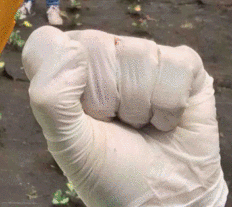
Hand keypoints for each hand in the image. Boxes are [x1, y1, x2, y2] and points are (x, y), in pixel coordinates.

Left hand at [23, 27, 227, 206]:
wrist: (163, 203)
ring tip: (140, 124)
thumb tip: (72, 48)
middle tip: (114, 123)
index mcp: (65, 68)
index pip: (48, 42)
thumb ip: (50, 96)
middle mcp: (102, 53)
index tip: (77, 112)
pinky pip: (176, 63)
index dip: (61, 76)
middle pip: (96, 45)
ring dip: (140, 105)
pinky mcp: (184, 65)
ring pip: (139, 53)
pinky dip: (170, 104)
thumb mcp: (66, 142)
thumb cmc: (110, 172)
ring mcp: (144, 55)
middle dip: (106, 98)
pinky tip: (166, 120)